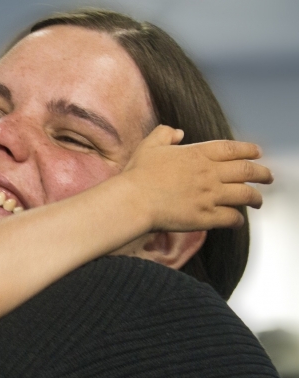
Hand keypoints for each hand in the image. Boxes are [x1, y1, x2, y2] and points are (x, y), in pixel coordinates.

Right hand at [121, 125, 273, 231]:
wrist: (133, 200)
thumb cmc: (138, 174)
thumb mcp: (149, 145)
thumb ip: (165, 133)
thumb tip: (178, 132)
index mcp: (198, 154)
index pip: (233, 149)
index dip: (249, 150)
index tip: (257, 153)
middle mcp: (209, 174)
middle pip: (247, 171)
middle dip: (262, 174)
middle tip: (267, 177)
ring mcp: (210, 196)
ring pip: (246, 195)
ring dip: (255, 198)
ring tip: (258, 201)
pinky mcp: (206, 216)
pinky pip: (232, 218)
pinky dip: (238, 220)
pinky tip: (237, 220)